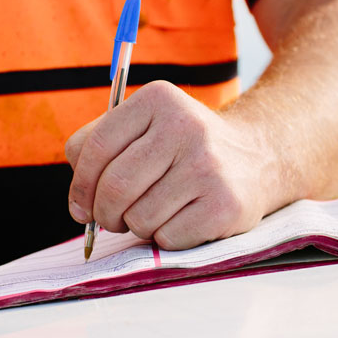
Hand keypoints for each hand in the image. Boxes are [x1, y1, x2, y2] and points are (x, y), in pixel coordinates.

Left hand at [65, 81, 280, 249]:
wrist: (258, 159)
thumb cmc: (185, 149)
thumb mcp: (149, 126)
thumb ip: (101, 144)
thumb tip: (79, 200)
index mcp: (160, 99)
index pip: (96, 147)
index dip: (80, 185)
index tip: (80, 207)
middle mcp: (187, 127)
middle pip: (115, 187)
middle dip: (105, 214)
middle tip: (113, 219)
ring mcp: (209, 167)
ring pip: (139, 217)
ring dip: (138, 227)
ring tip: (156, 214)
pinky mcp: (225, 204)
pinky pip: (168, 238)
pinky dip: (166, 239)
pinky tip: (182, 221)